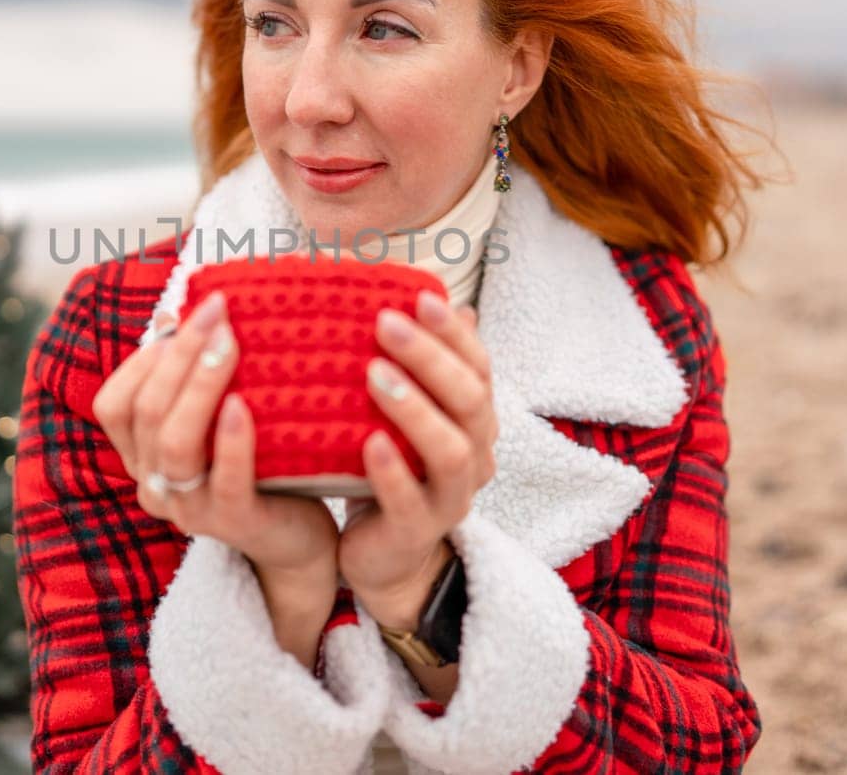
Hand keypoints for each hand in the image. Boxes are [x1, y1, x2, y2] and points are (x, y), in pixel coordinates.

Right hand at [91, 291, 339, 586]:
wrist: (299, 535)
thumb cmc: (258, 463)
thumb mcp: (219, 416)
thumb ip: (194, 375)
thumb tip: (178, 309)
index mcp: (142, 456)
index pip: (114, 404)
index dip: (144, 357)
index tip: (185, 314)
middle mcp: (155, 484)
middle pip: (146, 412)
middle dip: (181, 352)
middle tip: (217, 309)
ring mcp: (191, 509)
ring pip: (174, 444)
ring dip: (200, 385)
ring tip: (230, 342)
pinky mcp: (234, 524)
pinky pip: (225, 482)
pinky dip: (231, 440)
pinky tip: (243, 404)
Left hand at [338, 291, 497, 626]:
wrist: (387, 556)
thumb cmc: (392, 467)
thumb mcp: (404, 412)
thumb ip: (416, 364)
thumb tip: (418, 291)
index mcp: (474, 420)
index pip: (478, 367)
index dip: (454, 332)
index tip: (419, 295)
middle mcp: (474, 455)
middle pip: (469, 399)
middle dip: (430, 356)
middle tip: (385, 321)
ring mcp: (451, 497)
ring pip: (450, 450)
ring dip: (415, 408)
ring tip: (373, 373)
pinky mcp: (418, 531)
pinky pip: (411, 500)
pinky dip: (391, 469)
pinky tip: (368, 442)